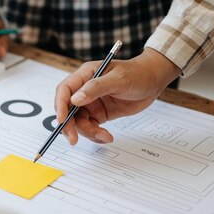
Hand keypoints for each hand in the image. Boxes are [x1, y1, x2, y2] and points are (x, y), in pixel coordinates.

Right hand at [54, 48, 179, 144]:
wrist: (153, 81)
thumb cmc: (137, 74)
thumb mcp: (119, 79)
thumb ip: (96, 88)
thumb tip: (75, 99)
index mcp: (85, 75)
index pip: (64, 90)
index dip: (60, 106)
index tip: (62, 120)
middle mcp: (84, 90)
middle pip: (67, 110)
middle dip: (69, 125)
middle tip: (73, 140)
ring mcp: (91, 103)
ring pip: (79, 122)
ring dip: (87, 132)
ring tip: (104, 136)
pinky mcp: (99, 114)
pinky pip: (90, 127)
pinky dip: (95, 135)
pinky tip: (106, 136)